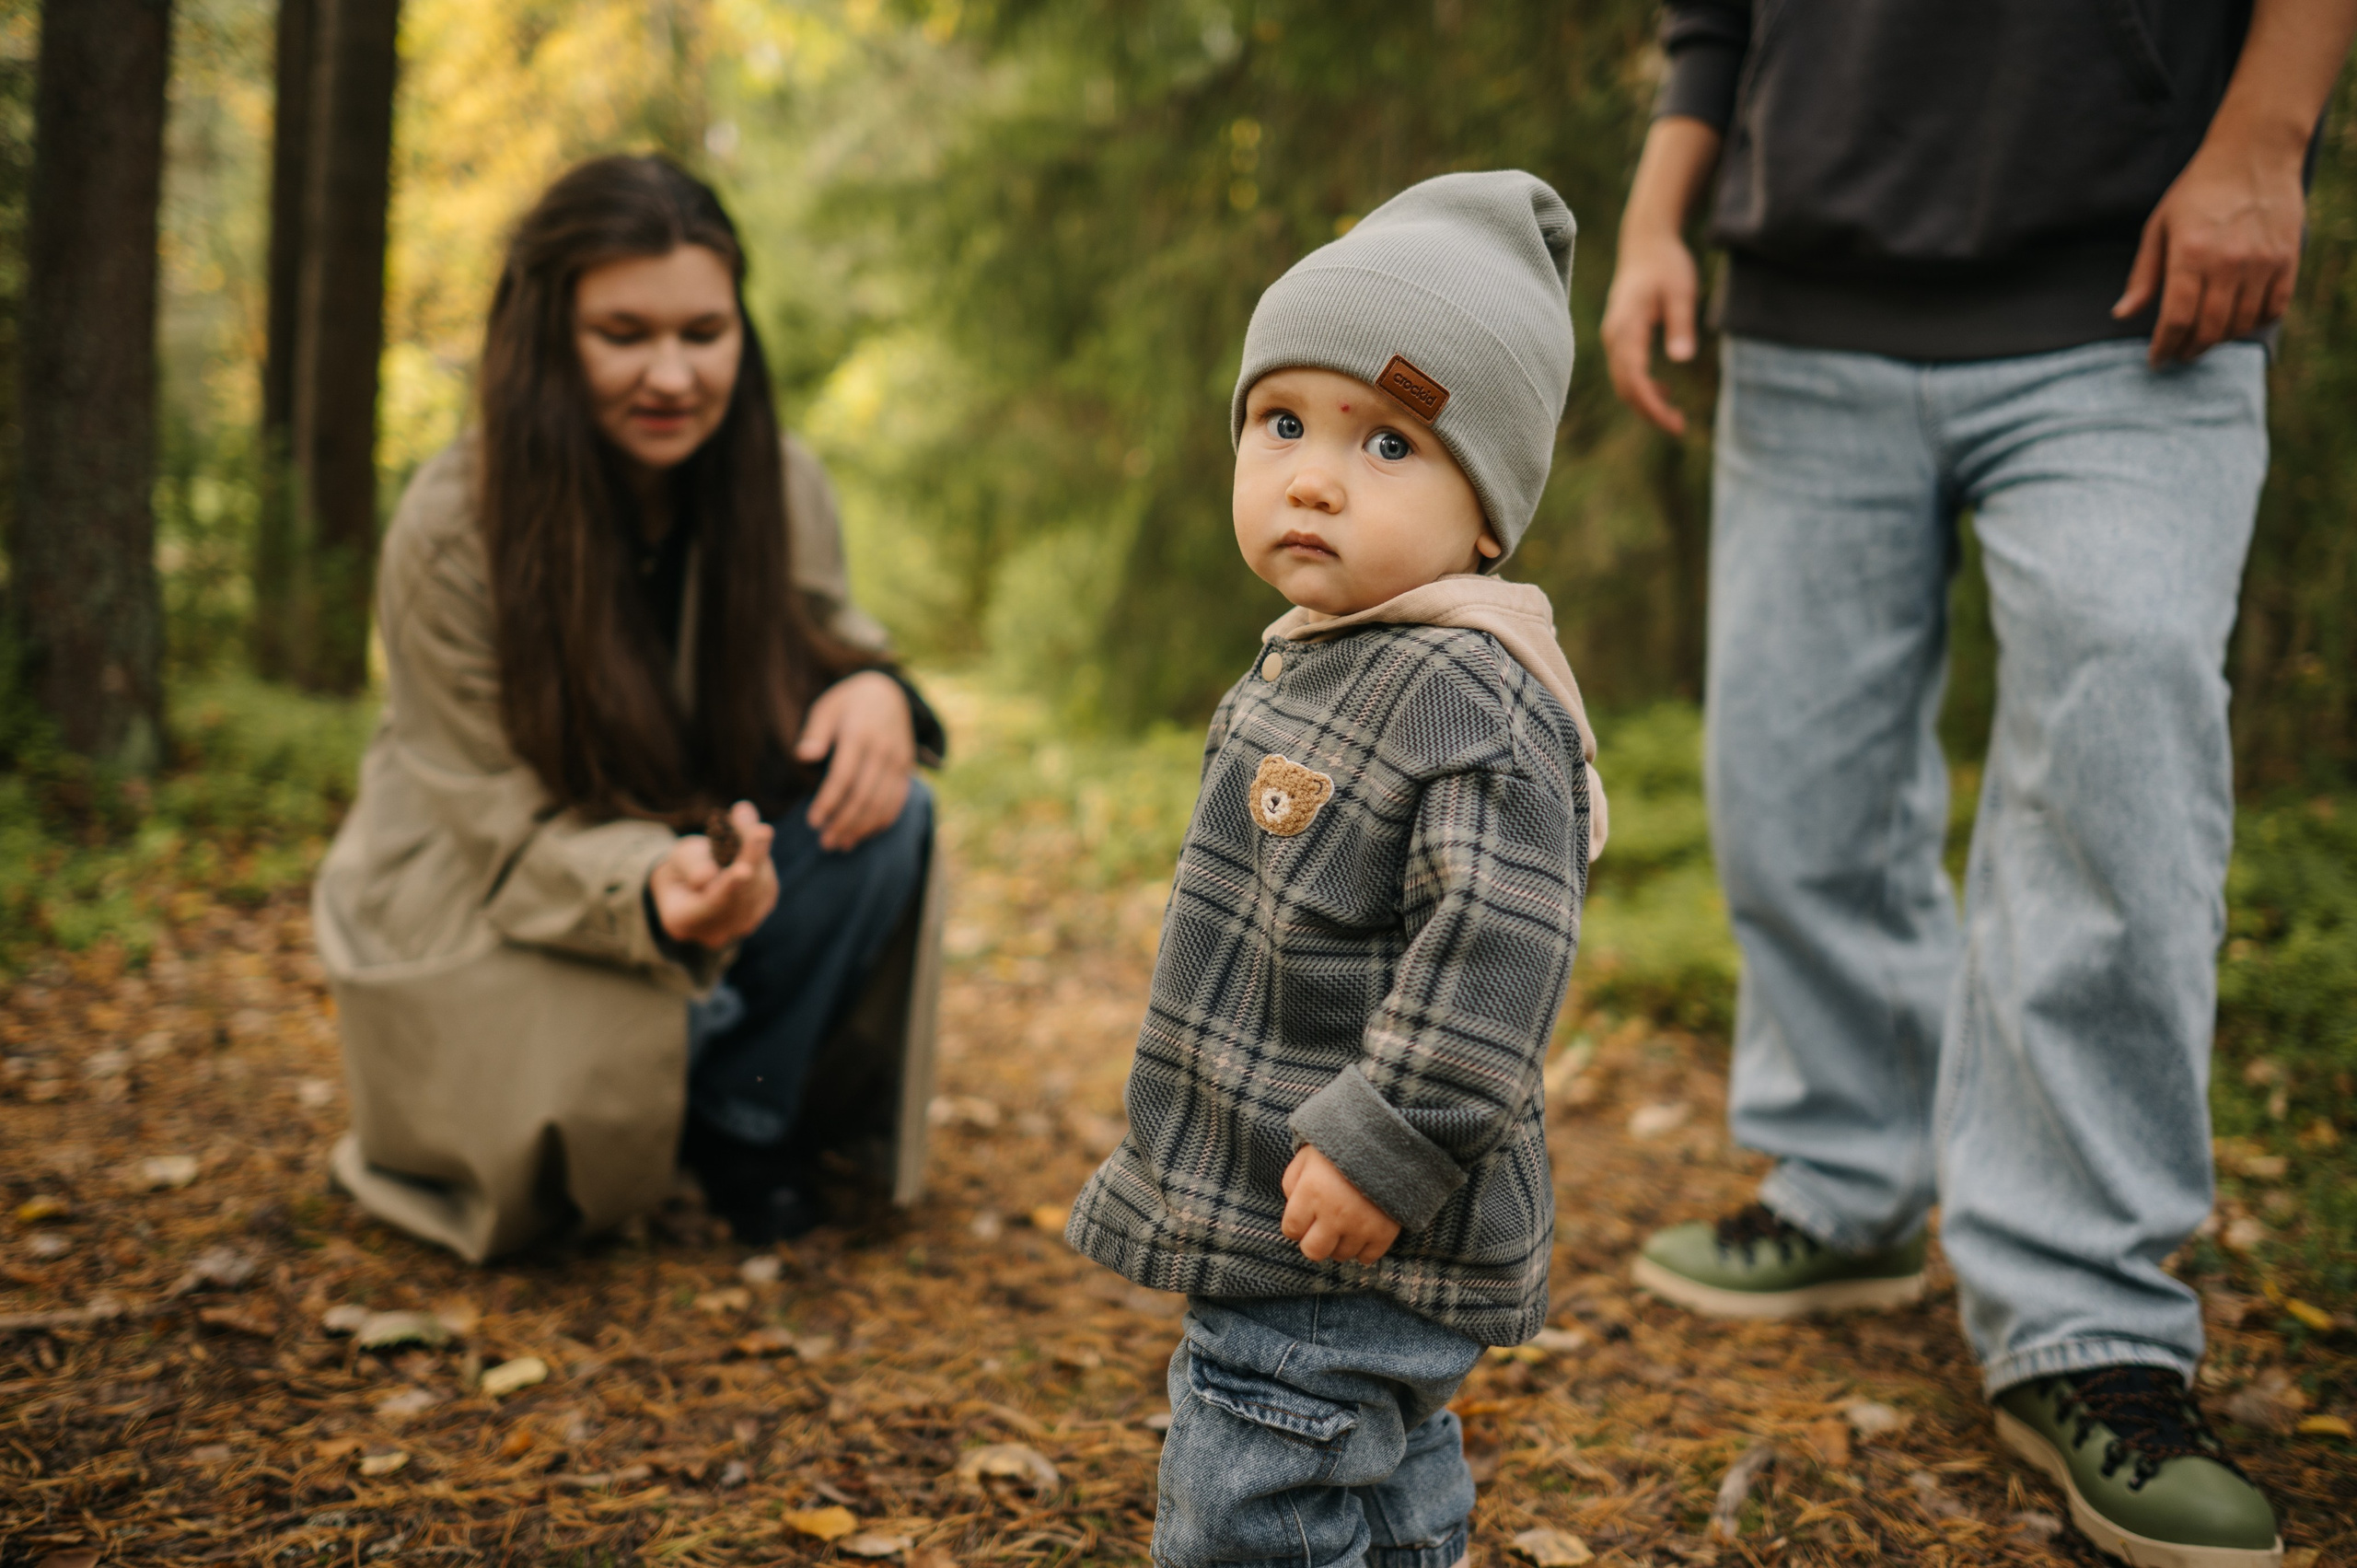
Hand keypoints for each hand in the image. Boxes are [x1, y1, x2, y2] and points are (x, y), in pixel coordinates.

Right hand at [650, 800, 777, 947]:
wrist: (693, 882)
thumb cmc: (681, 867)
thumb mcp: (679, 857)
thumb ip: (693, 863)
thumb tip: (709, 875)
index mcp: (682, 921)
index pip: (709, 905)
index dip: (728, 887)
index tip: (743, 870)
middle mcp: (714, 932)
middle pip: (741, 895)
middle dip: (752, 860)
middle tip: (761, 831)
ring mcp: (740, 927)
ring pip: (759, 889)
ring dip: (759, 855)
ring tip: (754, 828)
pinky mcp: (761, 911)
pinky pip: (768, 884)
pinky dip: (764, 860)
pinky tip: (757, 840)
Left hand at [795, 670, 915, 852]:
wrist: (888, 691)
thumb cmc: (847, 702)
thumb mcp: (826, 708)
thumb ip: (815, 733)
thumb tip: (804, 756)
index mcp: (859, 734)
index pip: (843, 777)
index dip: (828, 802)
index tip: (812, 822)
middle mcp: (883, 749)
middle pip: (864, 795)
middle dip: (844, 822)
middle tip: (825, 842)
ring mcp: (898, 760)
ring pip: (882, 803)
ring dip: (861, 827)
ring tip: (841, 844)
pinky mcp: (907, 767)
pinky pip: (897, 800)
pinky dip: (882, 821)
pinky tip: (864, 834)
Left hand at [1280, 1145, 1401, 1264]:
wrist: (1390, 1140)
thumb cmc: (1343, 1144)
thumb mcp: (1308, 1155)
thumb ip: (1292, 1183)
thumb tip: (1293, 1207)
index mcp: (1311, 1193)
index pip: (1291, 1230)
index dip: (1296, 1225)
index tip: (1304, 1217)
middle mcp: (1333, 1215)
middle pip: (1313, 1251)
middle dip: (1313, 1241)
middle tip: (1322, 1227)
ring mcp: (1360, 1226)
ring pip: (1341, 1255)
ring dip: (1339, 1242)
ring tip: (1346, 1223)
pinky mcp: (1384, 1232)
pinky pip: (1367, 1257)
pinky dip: (1363, 1248)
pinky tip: (1362, 1230)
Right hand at [1602, 115, 1721, 435]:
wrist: (1646, 241)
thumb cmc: (1667, 263)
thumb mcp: (1681, 291)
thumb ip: (1681, 324)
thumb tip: (1681, 359)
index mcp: (1626, 328)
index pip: (1634, 380)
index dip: (1652, 406)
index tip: (1676, 423)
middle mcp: (1614, 336)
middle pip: (1624, 387)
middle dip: (1649, 411)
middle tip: (1679, 428)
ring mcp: (1613, 337)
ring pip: (1623, 381)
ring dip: (1645, 402)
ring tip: (1674, 417)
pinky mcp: (1619, 336)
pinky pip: (1625, 370)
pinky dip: (1641, 387)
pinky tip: (1664, 391)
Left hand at [2117, 130, 2307, 363]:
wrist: (2254, 154)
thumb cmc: (2198, 191)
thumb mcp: (2159, 227)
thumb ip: (2143, 275)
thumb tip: (2122, 315)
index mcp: (2190, 254)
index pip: (2176, 319)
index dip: (2164, 347)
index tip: (2157, 360)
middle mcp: (2228, 262)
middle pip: (2209, 329)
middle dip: (2190, 349)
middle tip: (2180, 353)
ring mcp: (2262, 262)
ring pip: (2240, 324)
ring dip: (2219, 340)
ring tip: (2204, 338)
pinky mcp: (2287, 259)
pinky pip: (2273, 309)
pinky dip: (2254, 323)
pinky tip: (2236, 322)